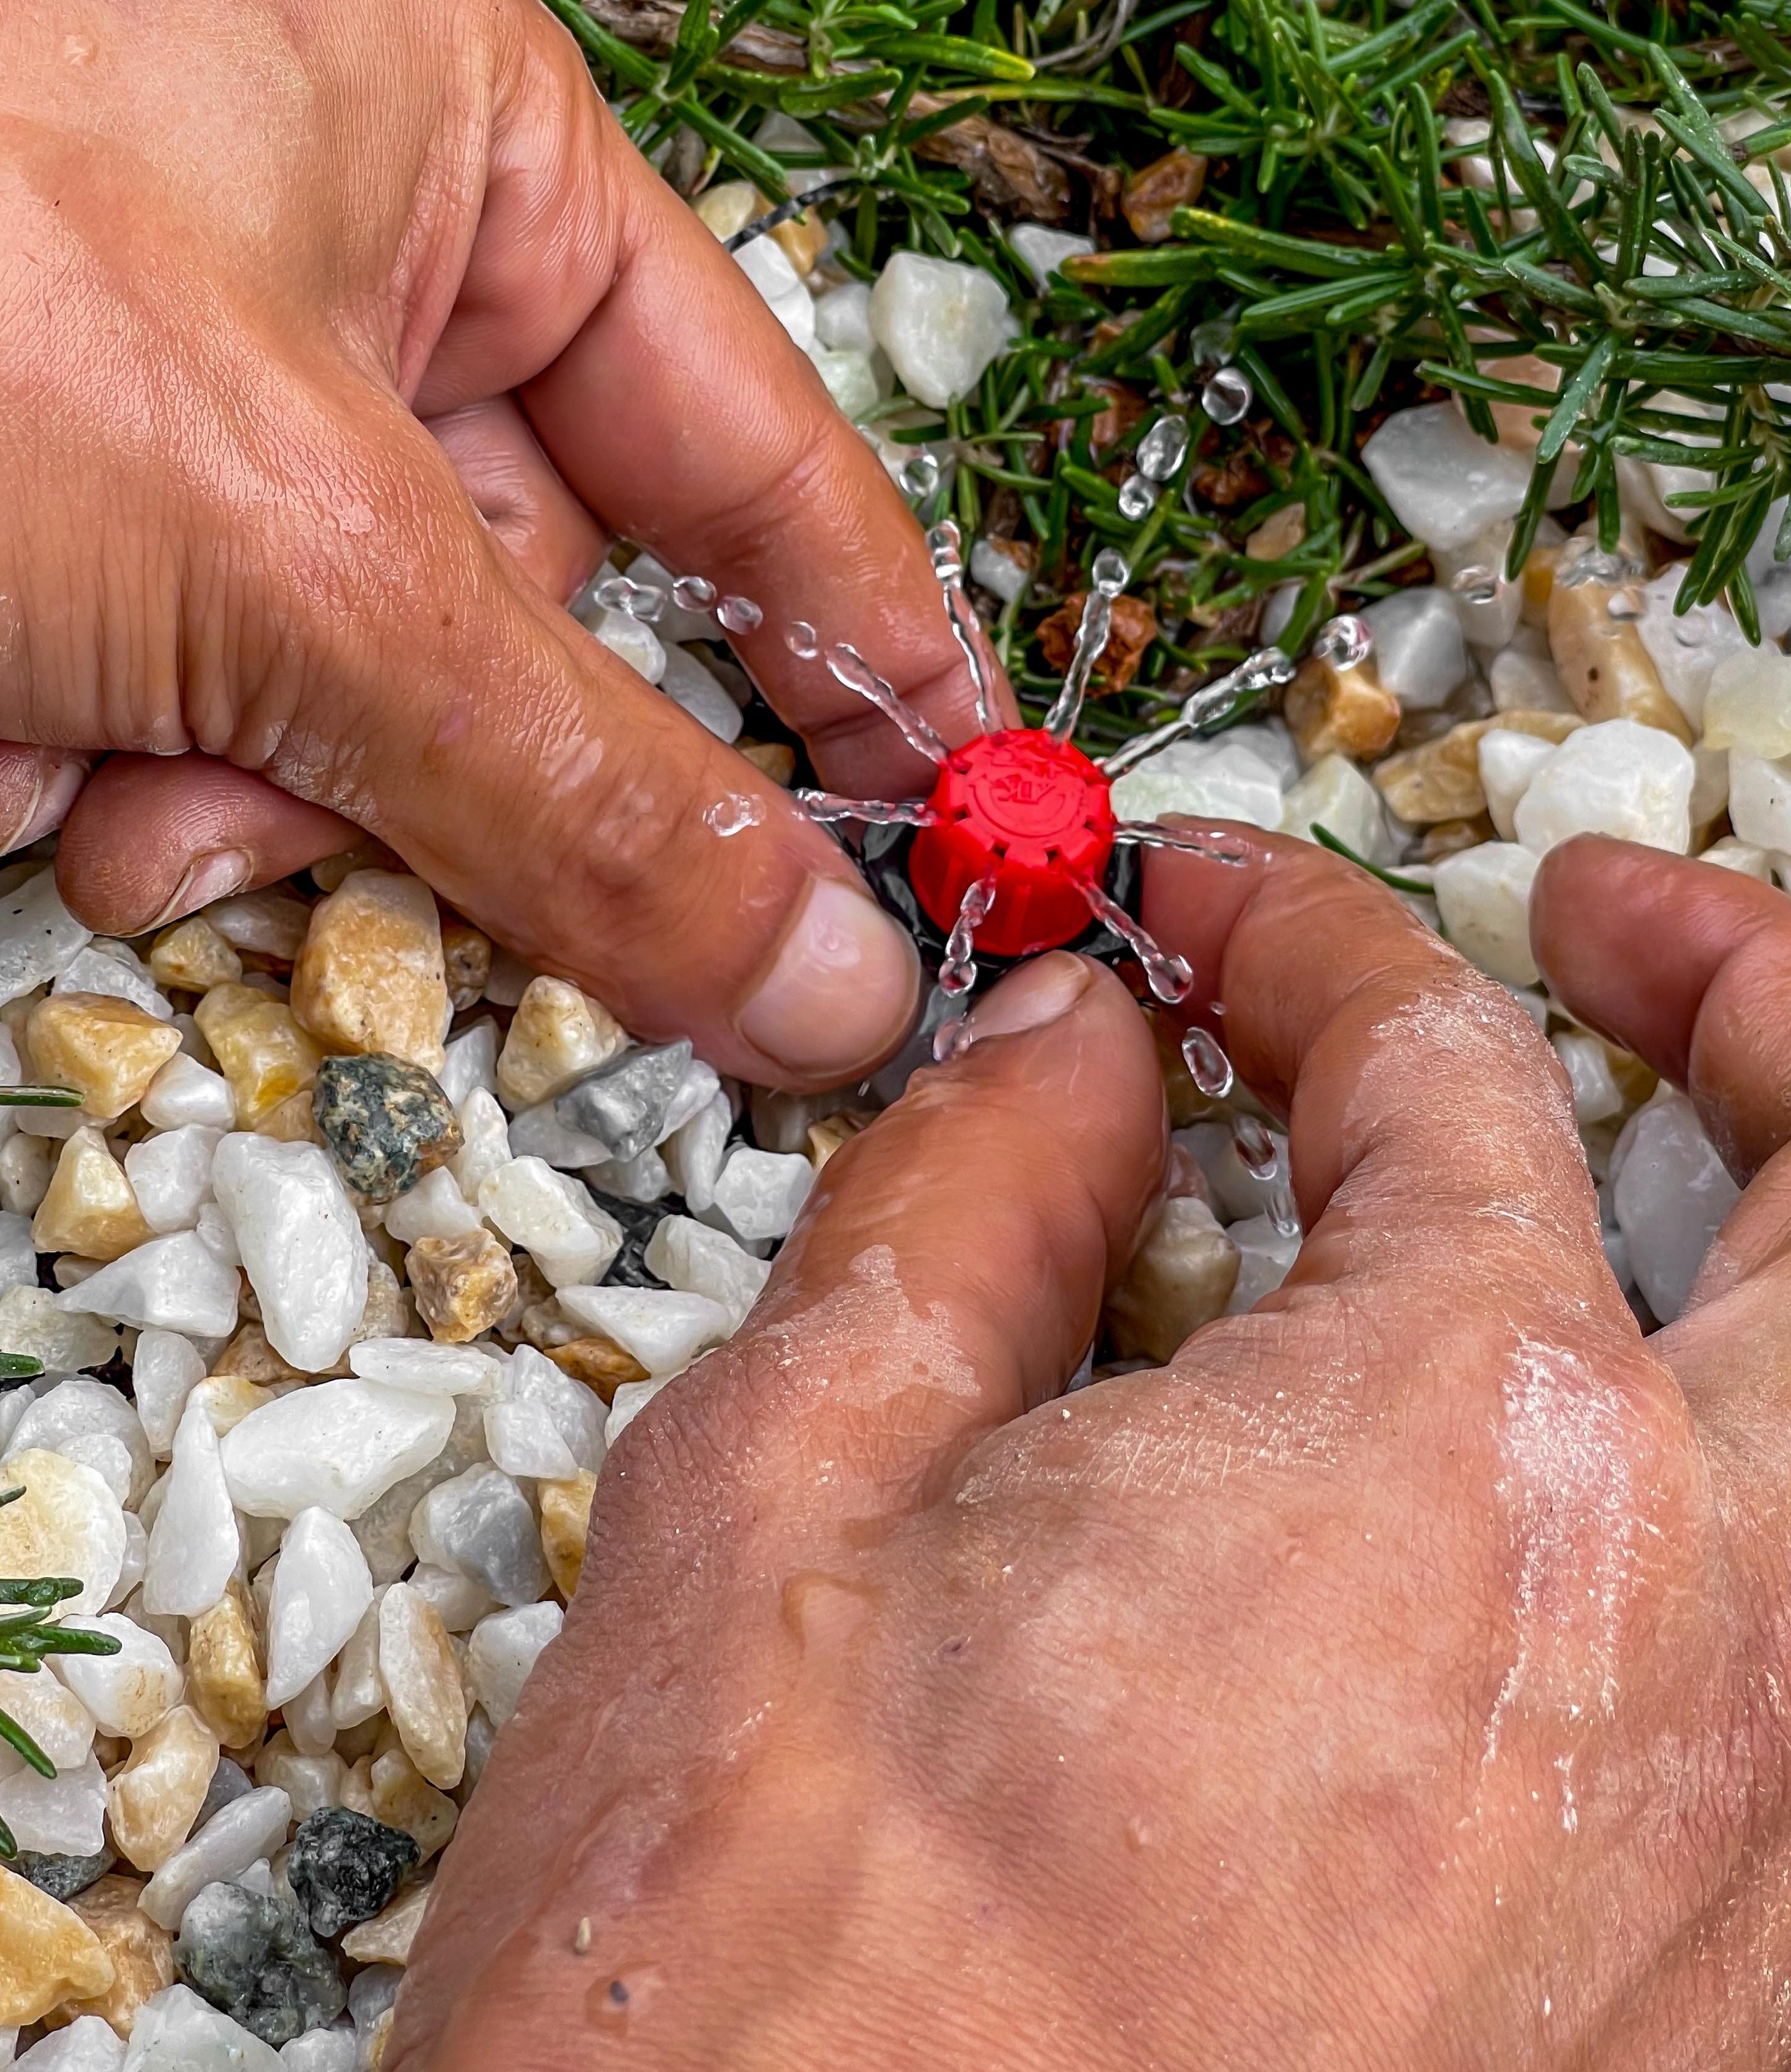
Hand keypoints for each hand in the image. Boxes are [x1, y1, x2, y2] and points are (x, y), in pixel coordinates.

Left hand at [0, 0, 993, 1082]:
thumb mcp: (297, 552)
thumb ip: (588, 783)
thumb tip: (838, 971)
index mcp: (459, 131)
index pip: (761, 441)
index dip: (871, 655)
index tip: (964, 841)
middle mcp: (348, 260)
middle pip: (561, 614)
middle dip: (496, 780)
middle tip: (552, 929)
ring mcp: (202, 416)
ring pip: (383, 717)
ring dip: (284, 808)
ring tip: (133, 778)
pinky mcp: (78, 552)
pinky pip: (223, 745)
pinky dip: (144, 803)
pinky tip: (27, 758)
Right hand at [393, 832, 1790, 2070]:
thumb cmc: (758, 2005)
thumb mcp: (784, 1490)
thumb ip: (973, 1204)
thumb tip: (1075, 1051)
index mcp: (1455, 1454)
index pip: (1433, 1068)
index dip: (1298, 942)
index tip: (1206, 924)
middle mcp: (1691, 1647)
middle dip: (1742, 997)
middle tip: (1614, 929)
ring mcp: (1742, 1875)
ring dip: (1749, 1277)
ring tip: (1623, 1194)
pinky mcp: (1708, 2037)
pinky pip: (1756, 1701)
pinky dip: (1688, 1536)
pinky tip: (1538, 1521)